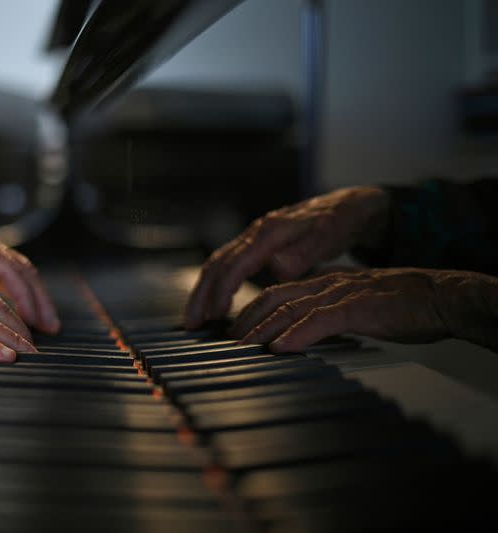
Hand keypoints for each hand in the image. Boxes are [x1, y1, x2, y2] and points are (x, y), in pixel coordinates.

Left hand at [0, 194, 59, 332]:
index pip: (8, 269)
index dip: (24, 296)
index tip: (35, 321)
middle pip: (20, 269)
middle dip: (38, 297)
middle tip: (51, 325)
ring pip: (15, 269)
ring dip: (31, 294)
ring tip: (42, 320)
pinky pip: (3, 270)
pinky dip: (16, 289)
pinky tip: (17, 305)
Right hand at [185, 186, 390, 326]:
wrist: (345, 205)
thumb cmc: (339, 222)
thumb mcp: (329, 235)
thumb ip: (304, 252)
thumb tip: (277, 267)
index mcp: (269, 232)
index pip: (235, 264)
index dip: (222, 291)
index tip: (215, 316)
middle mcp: (255, 233)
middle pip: (217, 264)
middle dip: (201, 294)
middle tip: (191, 323)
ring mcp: (254, 238)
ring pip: (218, 264)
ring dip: (203, 291)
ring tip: (195, 319)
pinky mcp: (256, 245)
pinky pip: (228, 264)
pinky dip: (216, 285)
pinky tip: (215, 304)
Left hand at [229, 268, 493, 352]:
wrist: (441, 297)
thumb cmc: (402, 307)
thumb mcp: (354, 307)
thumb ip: (327, 314)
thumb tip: (301, 333)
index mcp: (324, 283)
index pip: (276, 294)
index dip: (249, 310)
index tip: (232, 330)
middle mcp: (327, 284)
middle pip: (273, 298)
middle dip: (244, 320)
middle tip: (224, 341)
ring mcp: (341, 294)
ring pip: (290, 308)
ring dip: (262, 329)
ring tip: (242, 346)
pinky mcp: (359, 308)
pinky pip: (320, 321)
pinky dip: (297, 335)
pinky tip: (280, 348)